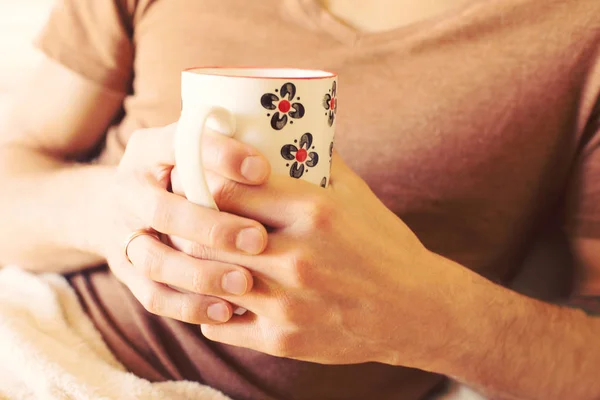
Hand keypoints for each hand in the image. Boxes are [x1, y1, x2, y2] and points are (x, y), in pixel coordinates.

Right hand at [94, 124, 270, 324]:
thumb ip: (222, 153)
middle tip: (258, 240)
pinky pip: (152, 296)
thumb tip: (278, 163)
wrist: (113, 204)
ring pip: (155, 261)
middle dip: (212, 228)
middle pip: (163, 211)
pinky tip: (225, 311)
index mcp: (149, 149)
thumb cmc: (175, 174)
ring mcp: (121, 233)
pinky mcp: (124, 271)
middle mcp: (128, 189)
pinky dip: (189, 306)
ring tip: (244, 283)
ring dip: (201, 274)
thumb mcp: (190, 151)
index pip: (179, 144)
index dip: (221, 157)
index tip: (262, 171)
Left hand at [195, 153, 466, 368]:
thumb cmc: (383, 245)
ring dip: (197, 266)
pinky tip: (219, 296)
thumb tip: (288, 129)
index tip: (199, 183)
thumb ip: (319, 161)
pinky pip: (218, 323)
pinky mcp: (283, 339)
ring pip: (207, 278)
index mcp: (314, 211)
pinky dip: (211, 309)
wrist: (414, 309)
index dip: (205, 184)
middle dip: (192, 223)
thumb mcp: (357, 194)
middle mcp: (297, 256)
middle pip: (209, 233)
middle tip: (185, 218)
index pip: (230, 189)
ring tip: (195, 255)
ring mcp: (288, 302)